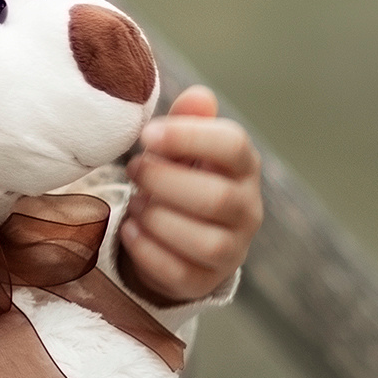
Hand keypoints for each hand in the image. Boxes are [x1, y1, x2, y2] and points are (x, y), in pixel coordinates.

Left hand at [118, 85, 262, 305]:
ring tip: (136, 202)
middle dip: (165, 182)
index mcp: (243, 168)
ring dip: (159, 219)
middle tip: (134, 169)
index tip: (147, 135)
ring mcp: (231, 250)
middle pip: (218, 199)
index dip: (189, 137)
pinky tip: (130, 230)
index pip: (234, 146)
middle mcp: (247, 210)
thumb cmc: (181, 178)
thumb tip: (199, 96)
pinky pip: (179, 272)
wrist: (177, 235)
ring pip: (205, 242)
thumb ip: (188, 122)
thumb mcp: (182, 148)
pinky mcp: (204, 281)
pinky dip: (147, 251)